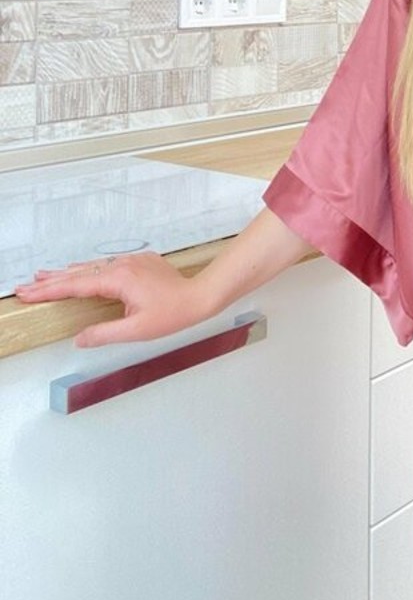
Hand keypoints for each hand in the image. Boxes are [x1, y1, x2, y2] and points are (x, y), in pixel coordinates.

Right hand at [13, 251, 209, 347]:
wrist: (200, 295)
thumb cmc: (173, 313)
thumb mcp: (137, 330)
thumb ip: (104, 333)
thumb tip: (79, 339)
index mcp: (118, 279)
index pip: (76, 286)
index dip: (50, 291)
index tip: (28, 293)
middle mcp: (122, 265)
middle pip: (79, 273)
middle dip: (51, 281)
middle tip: (25, 286)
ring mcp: (131, 261)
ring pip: (91, 267)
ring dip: (67, 273)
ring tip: (43, 277)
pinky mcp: (139, 262)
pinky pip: (106, 265)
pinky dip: (87, 270)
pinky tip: (79, 271)